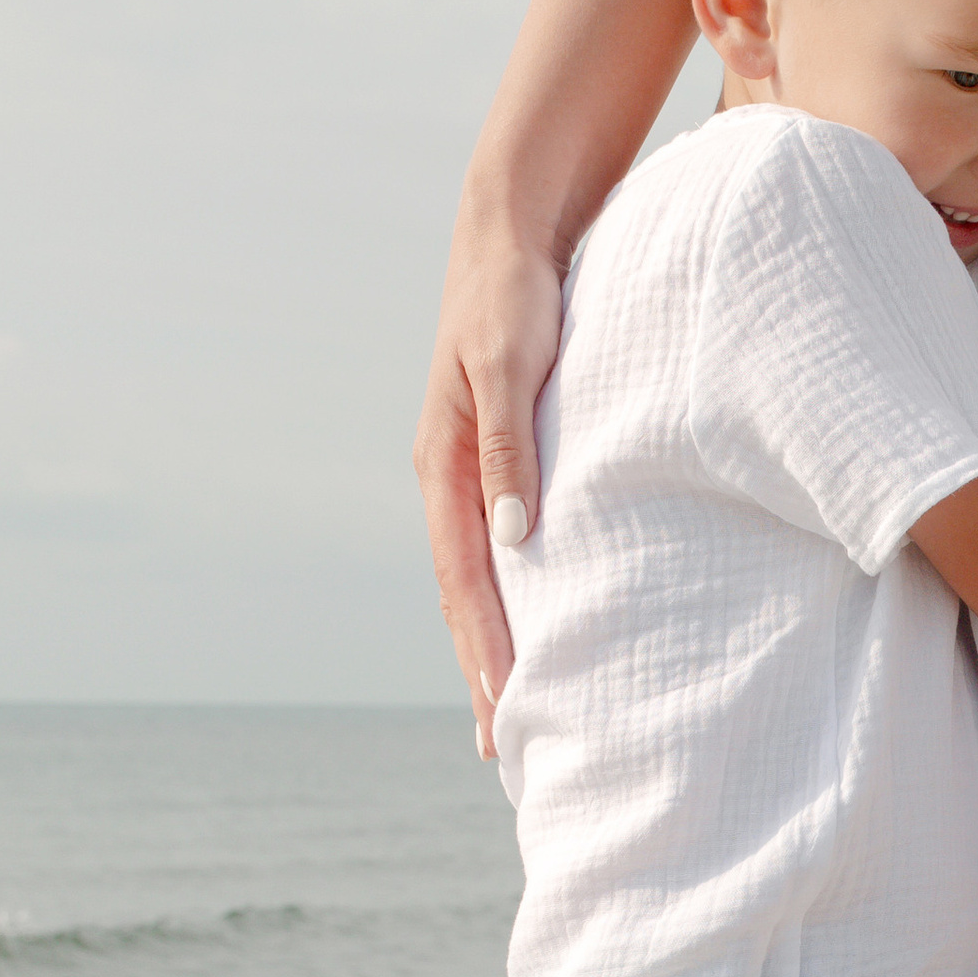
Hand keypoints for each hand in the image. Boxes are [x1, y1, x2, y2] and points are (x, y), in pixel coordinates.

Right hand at [414, 200, 568, 758]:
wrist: (513, 226)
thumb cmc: (517, 291)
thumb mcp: (513, 362)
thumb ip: (513, 447)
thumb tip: (515, 538)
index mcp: (445, 464)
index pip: (464, 581)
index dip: (483, 650)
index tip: (502, 714)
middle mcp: (450, 477)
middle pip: (462, 596)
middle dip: (480, 671)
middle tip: (502, 750)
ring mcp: (471, 469)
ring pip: (477, 577)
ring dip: (490, 643)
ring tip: (511, 711)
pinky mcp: (499, 455)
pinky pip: (497, 546)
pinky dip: (509, 597)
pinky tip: (532, 627)